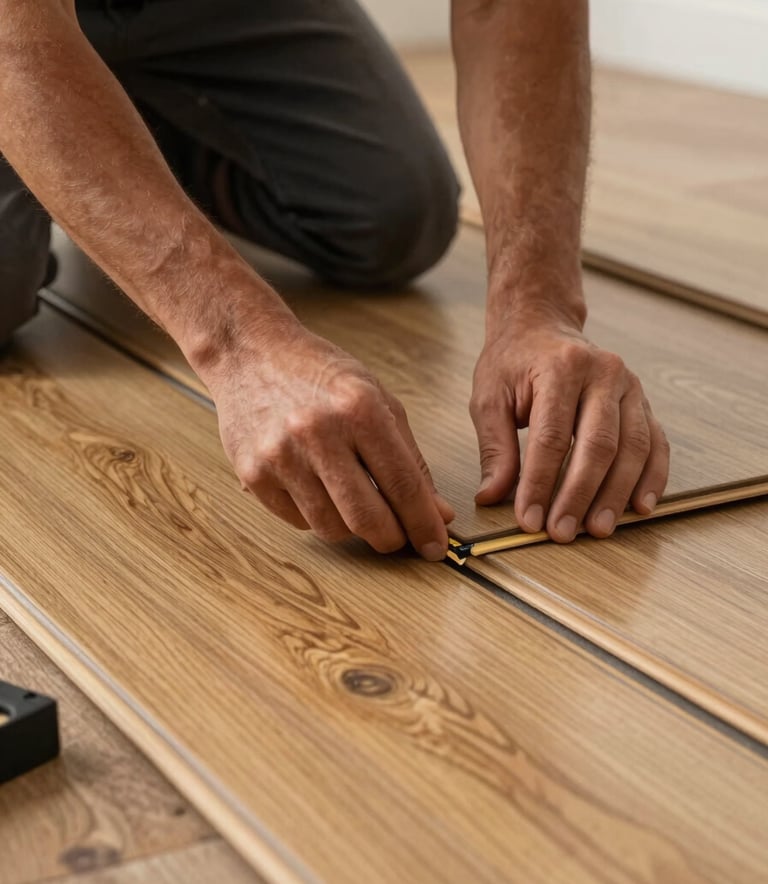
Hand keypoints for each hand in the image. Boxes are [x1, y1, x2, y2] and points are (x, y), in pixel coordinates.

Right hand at [203, 320, 453, 559]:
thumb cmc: (318, 373)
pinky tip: (319, 491)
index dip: (423, 524)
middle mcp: (318, 432)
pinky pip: (297, 521)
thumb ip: (409, 459)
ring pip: (331, 527)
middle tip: (398, 538)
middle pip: (367, 517)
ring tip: (356, 505)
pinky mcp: (253, 473)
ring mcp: (280, 455)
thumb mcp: (377, 399)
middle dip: (391, 538)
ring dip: (353, 529)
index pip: (402, 484)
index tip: (434, 546)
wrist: (250, 352)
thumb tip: (436, 513)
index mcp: (358, 409)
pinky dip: (317, 517)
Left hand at [470, 319, 669, 541]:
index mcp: (560, 367)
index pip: (552, 436)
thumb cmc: (513, 362)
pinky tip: (640, 507)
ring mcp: (630, 386)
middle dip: (580, 494)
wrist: (541, 325)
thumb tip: (492, 496)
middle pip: (598, 444)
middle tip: (564, 532)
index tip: (530, 519)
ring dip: (616, 494)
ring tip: (598, 529)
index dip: (541, 483)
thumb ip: (494, 448)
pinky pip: (656, 443)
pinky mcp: (643, 401)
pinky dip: (651, 478)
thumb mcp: (489, 398)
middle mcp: (603, 373)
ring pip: (633, 448)